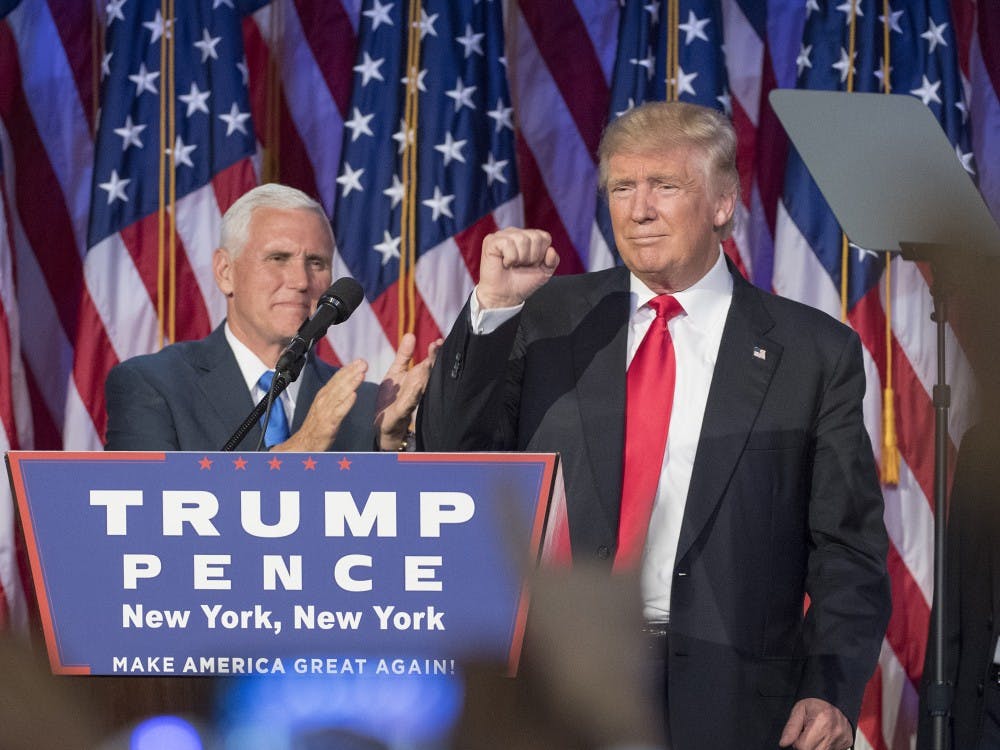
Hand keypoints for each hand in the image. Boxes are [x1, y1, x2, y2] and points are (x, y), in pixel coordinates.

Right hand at [274, 359, 367, 451]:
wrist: (303, 443)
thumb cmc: (316, 426)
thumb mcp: (325, 406)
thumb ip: (335, 395)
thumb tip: (347, 384)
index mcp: (323, 395)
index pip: (337, 379)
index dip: (348, 369)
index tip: (360, 361)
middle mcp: (324, 400)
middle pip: (339, 383)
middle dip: (352, 372)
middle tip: (364, 362)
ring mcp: (326, 411)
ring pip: (340, 394)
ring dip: (351, 383)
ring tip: (361, 374)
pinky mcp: (329, 423)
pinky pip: (338, 412)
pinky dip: (346, 403)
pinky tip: (354, 395)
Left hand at [375, 333, 441, 449]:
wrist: (383, 423)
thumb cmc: (392, 397)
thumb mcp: (396, 372)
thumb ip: (404, 355)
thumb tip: (411, 334)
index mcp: (417, 377)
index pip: (428, 362)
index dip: (434, 353)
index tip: (438, 341)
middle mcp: (418, 388)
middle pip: (428, 372)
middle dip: (433, 360)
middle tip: (437, 346)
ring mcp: (411, 400)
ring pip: (421, 386)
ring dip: (425, 375)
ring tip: (428, 362)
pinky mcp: (402, 411)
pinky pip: (409, 402)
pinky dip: (414, 394)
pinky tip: (417, 384)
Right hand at [477, 227, 558, 308]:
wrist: (505, 296)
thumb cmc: (522, 282)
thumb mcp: (544, 273)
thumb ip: (553, 261)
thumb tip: (551, 250)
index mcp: (528, 237)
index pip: (544, 237)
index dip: (541, 255)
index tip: (532, 264)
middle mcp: (516, 233)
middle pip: (535, 238)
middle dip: (531, 257)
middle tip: (521, 265)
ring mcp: (502, 235)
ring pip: (521, 239)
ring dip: (520, 259)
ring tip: (513, 265)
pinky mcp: (491, 241)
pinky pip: (507, 244)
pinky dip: (509, 258)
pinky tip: (504, 263)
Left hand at [779, 698, 853, 749]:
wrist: (836, 700)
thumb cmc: (816, 704)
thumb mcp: (799, 710)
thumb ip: (791, 728)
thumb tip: (784, 743)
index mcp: (822, 721)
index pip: (803, 746)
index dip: (797, 743)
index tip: (799, 734)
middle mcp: (834, 733)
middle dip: (806, 746)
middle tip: (806, 735)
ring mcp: (842, 740)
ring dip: (814, 747)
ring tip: (814, 735)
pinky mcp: (846, 744)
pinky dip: (823, 747)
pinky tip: (822, 738)